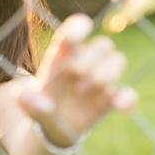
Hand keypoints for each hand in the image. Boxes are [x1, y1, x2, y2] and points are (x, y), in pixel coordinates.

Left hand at [16, 14, 137, 145]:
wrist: (51, 126)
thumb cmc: (39, 105)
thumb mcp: (27, 103)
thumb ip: (26, 100)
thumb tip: (29, 98)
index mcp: (62, 55)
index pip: (74, 33)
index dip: (80, 28)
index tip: (84, 28)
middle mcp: (84, 62)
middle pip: (103, 44)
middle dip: (90, 61)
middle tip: (74, 80)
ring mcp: (99, 80)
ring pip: (118, 60)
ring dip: (104, 76)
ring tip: (83, 92)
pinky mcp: (110, 100)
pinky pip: (128, 94)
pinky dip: (127, 98)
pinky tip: (117, 105)